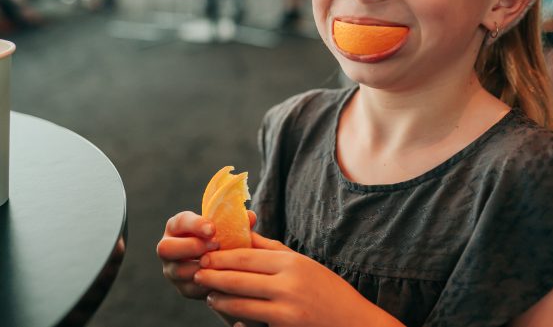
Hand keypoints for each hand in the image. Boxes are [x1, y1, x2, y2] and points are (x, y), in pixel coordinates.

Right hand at [156, 210, 256, 299]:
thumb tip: (250, 217)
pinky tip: (220, 278)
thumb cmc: (222, 236)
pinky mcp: (182, 287)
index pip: (180, 222)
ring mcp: (172, 269)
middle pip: (166, 248)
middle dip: (191, 247)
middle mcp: (168, 247)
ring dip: (200, 267)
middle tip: (215, 245)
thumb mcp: (226, 226)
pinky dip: (206, 284)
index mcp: (176, 226)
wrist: (219, 260)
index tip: (212, 229)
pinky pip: (190, 288)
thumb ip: (236, 221)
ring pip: (178, 271)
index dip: (195, 225)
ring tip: (220, 262)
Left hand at [193, 233, 403, 326]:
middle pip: (239, 278)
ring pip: (242, 304)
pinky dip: (239, 321)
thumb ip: (272, 250)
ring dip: (221, 300)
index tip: (205, 256)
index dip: (222, 257)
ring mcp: (287, 309)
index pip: (246, 256)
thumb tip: (242, 235)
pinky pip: (254, 324)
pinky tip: (229, 317)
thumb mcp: (303, 263)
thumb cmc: (327, 290)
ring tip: (209, 296)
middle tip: (197, 274)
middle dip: (214, 277)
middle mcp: (288, 283)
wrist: (355, 323)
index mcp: (291, 262)